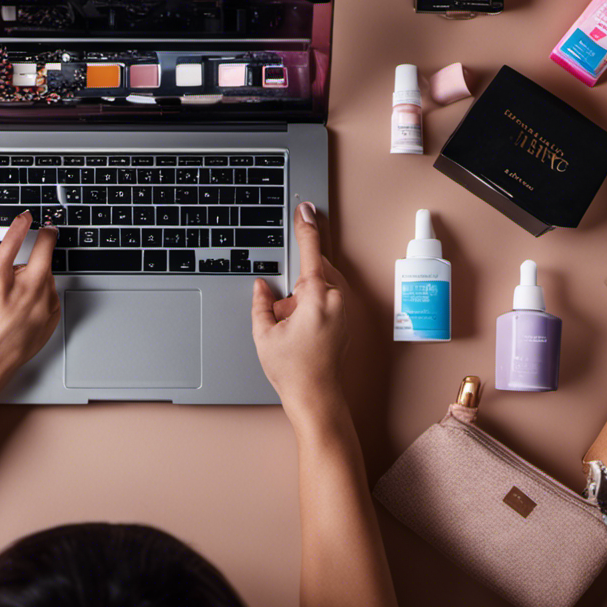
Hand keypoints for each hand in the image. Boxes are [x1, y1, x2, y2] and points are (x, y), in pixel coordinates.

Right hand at [0, 212, 59, 405]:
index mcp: (0, 285)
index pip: (14, 242)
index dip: (20, 225)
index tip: (25, 217)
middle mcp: (26, 295)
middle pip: (44, 255)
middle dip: (45, 239)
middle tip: (45, 231)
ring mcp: (42, 311)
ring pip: (48, 277)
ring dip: (38, 271)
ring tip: (16, 285)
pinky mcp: (49, 324)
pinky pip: (51, 297)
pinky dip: (43, 292)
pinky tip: (24, 302)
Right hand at [251, 202, 349, 436]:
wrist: (316, 398)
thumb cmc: (294, 371)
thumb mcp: (264, 333)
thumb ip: (261, 302)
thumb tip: (262, 287)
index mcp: (316, 298)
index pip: (310, 252)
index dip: (306, 227)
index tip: (305, 209)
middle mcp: (335, 300)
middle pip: (312, 271)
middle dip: (293, 286)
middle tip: (282, 314)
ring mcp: (343, 311)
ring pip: (318, 286)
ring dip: (301, 298)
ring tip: (291, 328)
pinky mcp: (344, 320)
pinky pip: (325, 300)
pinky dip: (309, 307)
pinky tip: (301, 331)